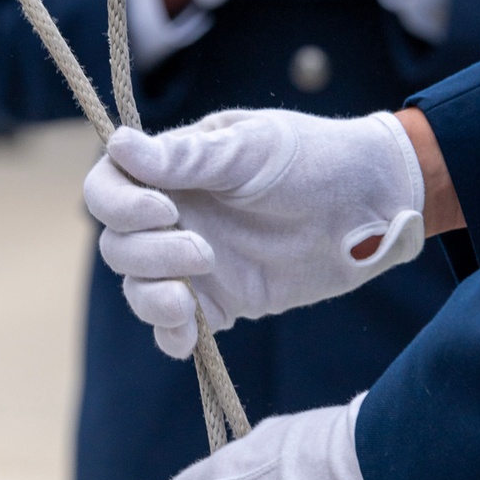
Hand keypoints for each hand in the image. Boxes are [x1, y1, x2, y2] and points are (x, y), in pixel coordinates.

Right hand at [83, 108, 424, 357]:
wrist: (371, 204)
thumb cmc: (313, 158)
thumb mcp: (251, 148)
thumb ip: (186, 157)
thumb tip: (119, 145)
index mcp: (173, 169)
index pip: (108, 187)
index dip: (118, 204)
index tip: (164, 209)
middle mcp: (174, 215)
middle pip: (117, 243)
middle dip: (147, 252)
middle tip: (203, 251)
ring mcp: (194, 261)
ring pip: (138, 286)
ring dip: (153, 295)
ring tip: (192, 295)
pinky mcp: (221, 301)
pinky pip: (174, 327)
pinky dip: (171, 334)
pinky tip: (189, 333)